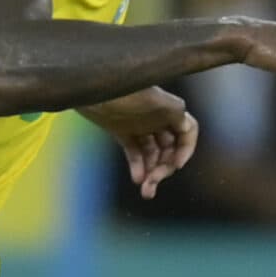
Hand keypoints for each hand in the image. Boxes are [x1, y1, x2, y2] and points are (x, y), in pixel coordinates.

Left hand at [81, 87, 198, 197]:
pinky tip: (136, 179)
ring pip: (152, 154)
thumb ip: (173, 110)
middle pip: (170, 148)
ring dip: (152, 172)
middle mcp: (156, 117)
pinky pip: (134, 152)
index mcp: (167, 108)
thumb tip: (187, 124)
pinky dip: (137, 166)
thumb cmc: (120, 88)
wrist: (87, 86)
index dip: (186, 150)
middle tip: (153, 183)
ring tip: (145, 190)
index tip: (177, 165)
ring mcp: (139, 125)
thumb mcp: (152, 98)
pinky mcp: (121, 131)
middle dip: (165, 168)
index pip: (188, 131)